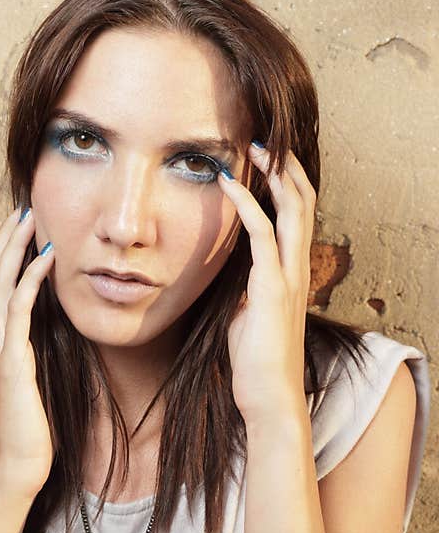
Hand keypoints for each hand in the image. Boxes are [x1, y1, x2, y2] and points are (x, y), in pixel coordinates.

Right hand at [0, 206, 55, 499]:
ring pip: (0, 284)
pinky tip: (46, 258)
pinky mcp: (12, 361)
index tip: (21, 228)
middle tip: (22, 209)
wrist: (15, 468)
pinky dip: (31, 279)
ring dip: (15, 248)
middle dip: (6, 239)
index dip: (4, 253)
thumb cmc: (27, 429)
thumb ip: (28, 353)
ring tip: (30, 219)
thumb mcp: (28, 381)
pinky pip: (20, 309)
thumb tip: (40, 333)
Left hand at [217, 141, 316, 422]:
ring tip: (255, 148)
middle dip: (286, 168)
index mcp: (292, 271)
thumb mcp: (248, 308)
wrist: (268, 394)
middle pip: (303, 203)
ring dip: (274, 176)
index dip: (287, 183)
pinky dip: (248, 205)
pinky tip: (231, 184)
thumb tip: (229, 265)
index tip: (267, 158)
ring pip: (293, 211)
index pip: (297, 215)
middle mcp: (297, 267)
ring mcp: (289, 276)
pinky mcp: (272, 287)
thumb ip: (246, 283)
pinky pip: (263, 235)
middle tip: (265, 139)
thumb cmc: (255, 355)